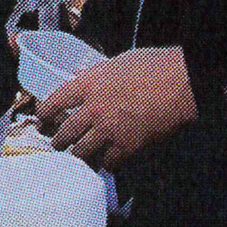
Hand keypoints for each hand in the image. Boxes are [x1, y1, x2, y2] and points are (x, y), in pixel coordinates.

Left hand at [37, 46, 196, 169]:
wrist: (184, 83)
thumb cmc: (156, 65)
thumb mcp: (117, 63)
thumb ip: (98, 75)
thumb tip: (87, 80)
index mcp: (87, 84)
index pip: (52, 102)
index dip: (44, 113)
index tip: (42, 119)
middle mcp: (93, 109)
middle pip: (63, 132)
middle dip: (58, 140)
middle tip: (58, 143)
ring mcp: (109, 129)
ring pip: (81, 151)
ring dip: (78, 154)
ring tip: (78, 156)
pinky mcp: (128, 146)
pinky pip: (108, 162)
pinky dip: (106, 163)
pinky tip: (107, 162)